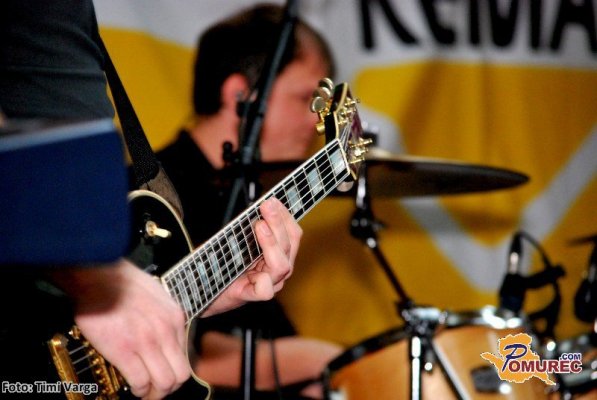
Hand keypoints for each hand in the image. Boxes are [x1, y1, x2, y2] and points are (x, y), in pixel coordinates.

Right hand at [51, 259, 189, 399]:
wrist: (100, 276)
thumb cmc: (122, 282)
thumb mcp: (157, 296)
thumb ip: (164, 318)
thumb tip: (163, 337)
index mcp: (175, 318)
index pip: (184, 357)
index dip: (173, 372)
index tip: (161, 375)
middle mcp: (166, 332)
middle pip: (180, 376)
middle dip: (167, 388)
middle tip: (153, 390)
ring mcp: (147, 342)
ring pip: (164, 384)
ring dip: (153, 393)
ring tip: (143, 391)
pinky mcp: (125, 351)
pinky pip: (140, 382)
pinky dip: (137, 389)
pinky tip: (131, 386)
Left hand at [204, 197, 301, 316]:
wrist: (201, 289)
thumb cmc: (222, 262)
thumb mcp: (239, 239)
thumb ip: (250, 227)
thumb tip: (259, 205)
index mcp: (279, 254)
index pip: (292, 234)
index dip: (285, 216)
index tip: (273, 199)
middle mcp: (278, 270)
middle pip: (289, 245)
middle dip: (278, 222)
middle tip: (266, 205)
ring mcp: (268, 284)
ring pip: (281, 265)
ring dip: (271, 242)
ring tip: (260, 225)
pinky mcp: (249, 295)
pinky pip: (265, 291)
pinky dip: (263, 280)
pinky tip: (256, 268)